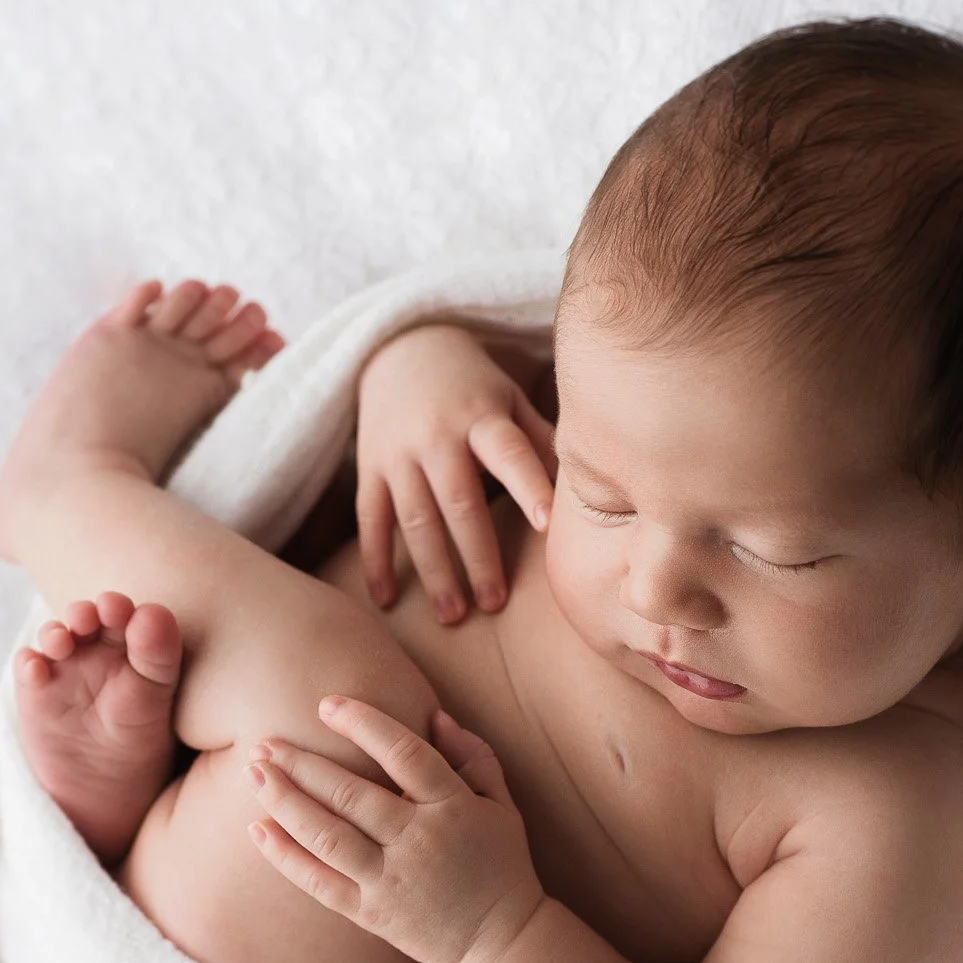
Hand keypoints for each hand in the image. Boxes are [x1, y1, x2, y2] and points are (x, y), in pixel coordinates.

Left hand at [242, 695, 545, 962]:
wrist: (499, 944)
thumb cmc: (501, 864)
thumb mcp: (501, 805)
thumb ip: (473, 757)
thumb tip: (434, 715)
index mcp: (454, 808)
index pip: (403, 754)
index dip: (363, 725)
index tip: (327, 704)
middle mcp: (419, 842)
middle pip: (350, 794)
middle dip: (302, 763)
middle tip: (265, 741)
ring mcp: (391, 881)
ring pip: (327, 835)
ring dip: (285, 801)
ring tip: (255, 773)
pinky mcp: (371, 914)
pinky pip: (319, 883)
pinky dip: (285, 856)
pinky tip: (257, 829)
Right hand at [355, 325, 556, 622]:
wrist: (398, 346)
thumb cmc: (472, 386)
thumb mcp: (509, 398)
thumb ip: (542, 440)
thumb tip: (594, 483)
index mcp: (480, 416)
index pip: (508, 453)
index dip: (527, 486)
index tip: (546, 525)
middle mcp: (436, 435)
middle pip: (458, 502)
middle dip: (477, 556)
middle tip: (495, 604)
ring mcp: (397, 453)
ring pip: (415, 520)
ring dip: (434, 571)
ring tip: (453, 615)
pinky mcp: (369, 468)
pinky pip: (371, 520)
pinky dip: (375, 561)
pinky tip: (385, 600)